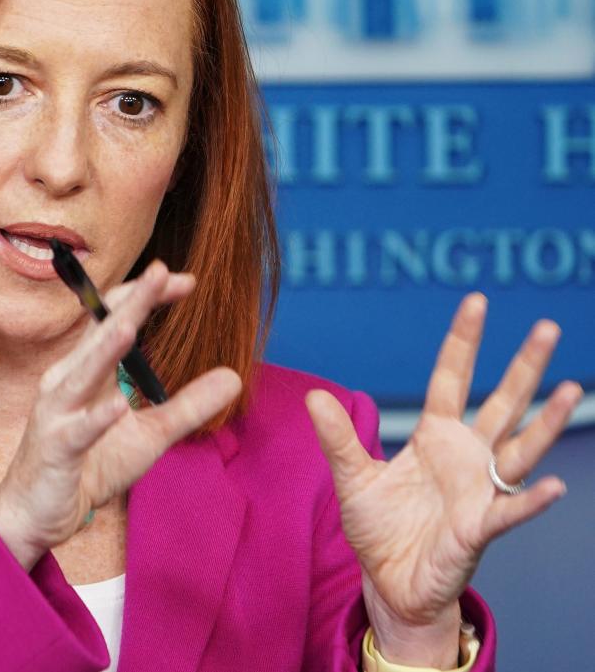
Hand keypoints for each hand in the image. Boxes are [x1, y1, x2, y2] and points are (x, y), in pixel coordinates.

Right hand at [0, 260, 241, 569]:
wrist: (38, 514)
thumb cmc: (88, 467)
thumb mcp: (150, 436)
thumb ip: (188, 406)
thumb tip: (235, 375)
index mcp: (87, 370)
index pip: (115, 319)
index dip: (147, 297)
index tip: (186, 281)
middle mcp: (67, 380)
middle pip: (99, 332)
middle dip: (131, 304)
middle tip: (162, 273)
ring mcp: (57, 412)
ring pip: (83, 373)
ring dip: (106, 349)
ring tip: (130, 326)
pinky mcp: (57, 447)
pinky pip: (79, 430)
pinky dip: (97, 417)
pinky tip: (118, 406)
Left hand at [307, 293, 581, 665]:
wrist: (390, 583)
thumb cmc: (378, 529)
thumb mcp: (352, 478)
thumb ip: (338, 438)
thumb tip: (314, 396)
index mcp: (434, 437)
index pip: (451, 379)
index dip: (463, 342)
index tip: (476, 302)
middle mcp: (466, 456)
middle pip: (501, 402)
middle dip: (523, 366)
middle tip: (546, 326)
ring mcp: (479, 490)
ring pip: (519, 448)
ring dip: (545, 422)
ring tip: (569, 389)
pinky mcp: (480, 528)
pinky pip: (510, 511)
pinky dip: (531, 500)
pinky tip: (553, 486)